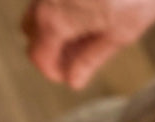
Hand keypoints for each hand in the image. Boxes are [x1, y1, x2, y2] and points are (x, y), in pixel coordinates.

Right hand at [22, 0, 154, 87]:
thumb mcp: (123, 31)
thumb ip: (92, 59)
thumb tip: (74, 80)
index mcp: (56, 21)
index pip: (39, 57)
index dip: (53, 72)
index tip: (69, 75)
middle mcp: (48, 0)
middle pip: (31, 31)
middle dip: (48, 45)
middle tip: (73, 53)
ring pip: (40, 9)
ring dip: (54, 24)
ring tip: (83, 29)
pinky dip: (63, 6)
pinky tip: (88, 8)